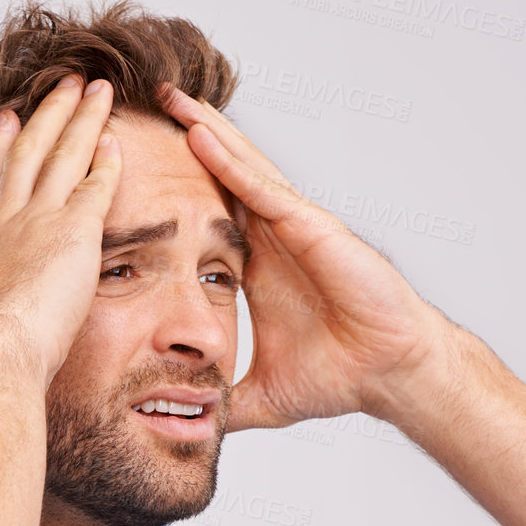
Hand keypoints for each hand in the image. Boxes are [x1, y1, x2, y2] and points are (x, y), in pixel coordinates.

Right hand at [0, 74, 120, 387]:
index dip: (1, 148)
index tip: (5, 120)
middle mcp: (8, 222)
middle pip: (29, 153)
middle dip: (47, 114)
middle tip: (62, 83)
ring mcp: (39, 221)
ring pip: (62, 154)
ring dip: (81, 117)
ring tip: (96, 89)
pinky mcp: (73, 230)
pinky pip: (95, 184)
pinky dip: (105, 159)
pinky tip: (117, 138)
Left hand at [156, 83, 451, 431]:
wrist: (389, 376)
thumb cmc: (344, 377)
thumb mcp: (263, 397)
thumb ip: (226, 405)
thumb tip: (192, 427)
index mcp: (260, 265)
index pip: (209, 216)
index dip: (177, 190)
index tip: (137, 168)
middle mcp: (275, 236)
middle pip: (222, 176)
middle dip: (187, 140)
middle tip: (146, 106)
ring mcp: (294, 227)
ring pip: (240, 167)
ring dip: (205, 131)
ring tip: (169, 98)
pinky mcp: (312, 228)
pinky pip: (263, 189)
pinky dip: (231, 162)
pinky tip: (201, 135)